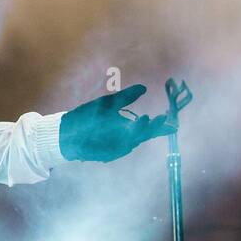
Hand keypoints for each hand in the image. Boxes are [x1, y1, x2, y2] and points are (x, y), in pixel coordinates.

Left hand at [59, 84, 175, 161]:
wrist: (69, 130)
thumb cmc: (90, 116)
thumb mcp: (109, 104)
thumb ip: (126, 97)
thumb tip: (143, 88)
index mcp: (129, 127)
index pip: (148, 127)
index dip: (160, 126)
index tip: (172, 121)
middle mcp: (126, 138)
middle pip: (143, 134)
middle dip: (151, 127)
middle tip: (159, 119)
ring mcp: (118, 146)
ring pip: (132, 141)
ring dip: (138, 132)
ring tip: (144, 119)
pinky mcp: (107, 153)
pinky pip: (118, 149)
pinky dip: (123, 144)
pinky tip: (128, 136)